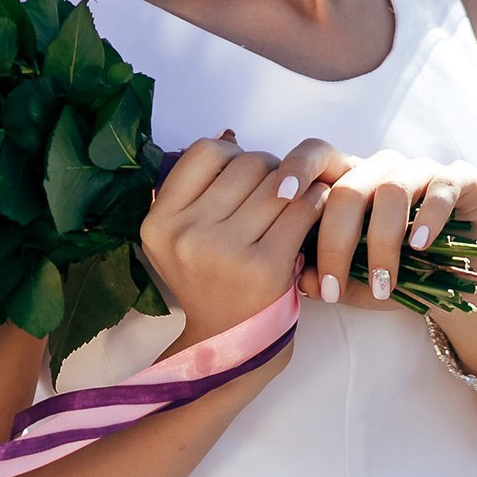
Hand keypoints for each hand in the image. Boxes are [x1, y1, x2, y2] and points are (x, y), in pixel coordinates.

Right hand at [140, 134, 348, 339]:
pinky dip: (315, 200)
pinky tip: (316, 205)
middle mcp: (187, 236)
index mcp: (159, 223)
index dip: (233, 153)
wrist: (230, 340)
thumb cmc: (208, 278)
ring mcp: (225, 252)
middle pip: (246, 164)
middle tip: (278, 186)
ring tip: (300, 192)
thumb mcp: (176, 237)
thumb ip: (191, 191)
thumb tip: (230, 136)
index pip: (204, 152)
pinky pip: (301, 211)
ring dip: (296, 182)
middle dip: (269, 168)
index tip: (243, 173)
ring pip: (276, 184)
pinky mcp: (266, 268)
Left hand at [306, 150, 476, 307]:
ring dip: (383, 242)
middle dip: (336, 242)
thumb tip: (300, 281)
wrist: (457, 285)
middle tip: (332, 286)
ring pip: (392, 189)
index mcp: (348, 179)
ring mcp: (421, 170)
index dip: (296, 169)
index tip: (279, 198)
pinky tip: (420, 246)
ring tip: (383, 283)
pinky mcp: (461, 179)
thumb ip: (327, 277)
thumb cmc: (395, 276)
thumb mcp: (354, 281)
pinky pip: (442, 187)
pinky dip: (429, 217)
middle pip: (348, 188)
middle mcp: (381, 167)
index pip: (316, 154)